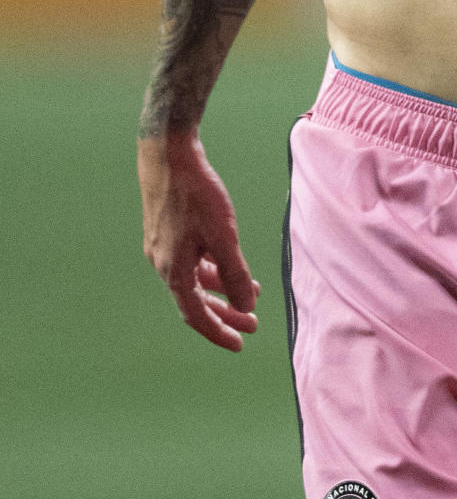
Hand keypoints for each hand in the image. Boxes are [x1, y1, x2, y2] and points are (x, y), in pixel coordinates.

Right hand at [138, 134, 260, 350]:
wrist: (168, 154)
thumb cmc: (196, 193)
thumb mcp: (223, 235)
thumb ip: (235, 273)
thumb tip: (246, 306)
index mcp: (173, 271)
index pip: (196, 315)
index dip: (219, 331)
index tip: (240, 344)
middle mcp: (163, 264)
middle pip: (196, 301)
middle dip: (225, 313)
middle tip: (252, 324)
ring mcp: (163, 248)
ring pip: (195, 280)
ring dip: (221, 289)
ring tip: (250, 294)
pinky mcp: (167, 231)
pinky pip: (191, 262)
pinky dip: (212, 268)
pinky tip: (228, 263)